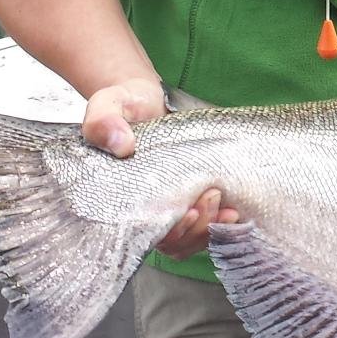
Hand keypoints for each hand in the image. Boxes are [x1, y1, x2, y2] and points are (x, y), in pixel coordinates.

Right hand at [82, 78, 239, 258]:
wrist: (145, 96)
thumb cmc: (123, 104)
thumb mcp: (107, 106)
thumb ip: (103, 122)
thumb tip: (121, 144)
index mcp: (124, 198)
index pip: (144, 233)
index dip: (169, 231)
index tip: (187, 213)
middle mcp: (148, 207)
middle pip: (173, 241)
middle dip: (196, 227)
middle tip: (210, 196)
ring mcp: (172, 203)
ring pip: (192, 237)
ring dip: (211, 227)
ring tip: (226, 206)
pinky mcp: (192, 193)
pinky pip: (207, 222)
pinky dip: (221, 222)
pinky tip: (233, 210)